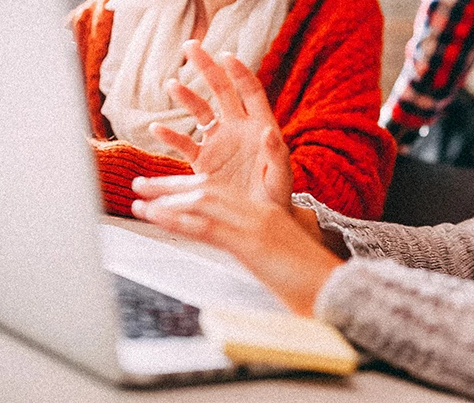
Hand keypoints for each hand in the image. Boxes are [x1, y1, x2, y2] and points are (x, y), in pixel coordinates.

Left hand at [132, 173, 342, 316]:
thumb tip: (235, 252)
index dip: (187, 187)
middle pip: (206, 188)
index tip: (162, 188)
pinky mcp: (252, 242)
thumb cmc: (310, 282)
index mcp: (265, 213)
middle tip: (141, 184)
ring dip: (165, 199)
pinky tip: (155, 217)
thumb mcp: (276, 259)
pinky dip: (175, 218)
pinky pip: (206, 225)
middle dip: (169, 186)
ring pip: (202, 201)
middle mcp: (259, 212)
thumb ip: (253, 249)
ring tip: (138, 200)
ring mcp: (256, 224)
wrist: (335, 290)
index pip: (219, 191)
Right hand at [148, 41, 292, 207]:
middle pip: (221, 90)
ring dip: (186, 96)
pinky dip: (170, 136)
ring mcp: (219, 143)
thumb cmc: (276, 197)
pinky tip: (157, 127)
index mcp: (260, 126)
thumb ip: (276, 155)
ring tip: (172, 84)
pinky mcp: (203, 161)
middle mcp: (237, 128)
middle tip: (191, 46)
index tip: (226, 55)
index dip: (239, 72)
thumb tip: (268, 132)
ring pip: (200, 112)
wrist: (258, 221)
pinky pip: (184, 144)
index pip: (250, 91)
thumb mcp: (281, 178)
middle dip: (206, 67)